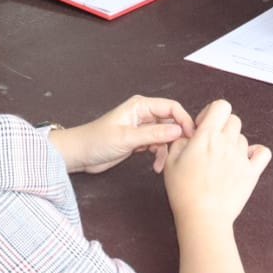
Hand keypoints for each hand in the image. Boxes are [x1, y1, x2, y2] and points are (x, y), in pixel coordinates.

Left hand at [48, 95, 193, 174]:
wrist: (81, 154)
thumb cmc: (98, 140)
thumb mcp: (128, 138)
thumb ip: (154, 133)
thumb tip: (178, 129)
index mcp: (140, 105)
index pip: (171, 107)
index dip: (184, 120)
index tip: (191, 136)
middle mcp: (143, 114)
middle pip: (171, 121)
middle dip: (176, 137)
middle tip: (179, 153)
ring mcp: (141, 127)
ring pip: (165, 135)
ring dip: (166, 150)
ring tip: (161, 165)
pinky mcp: (139, 140)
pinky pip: (157, 145)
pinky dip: (158, 155)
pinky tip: (155, 166)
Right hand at [163, 100, 270, 232]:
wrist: (202, 218)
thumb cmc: (183, 191)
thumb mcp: (171, 160)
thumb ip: (180, 140)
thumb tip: (189, 135)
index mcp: (207, 136)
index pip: (221, 106)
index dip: (211, 112)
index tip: (203, 125)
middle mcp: (226, 142)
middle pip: (233, 119)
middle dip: (222, 126)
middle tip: (212, 143)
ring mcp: (241, 158)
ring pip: (243, 137)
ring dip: (233, 142)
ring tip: (222, 159)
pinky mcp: (252, 173)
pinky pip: (263, 153)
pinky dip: (256, 153)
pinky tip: (244, 160)